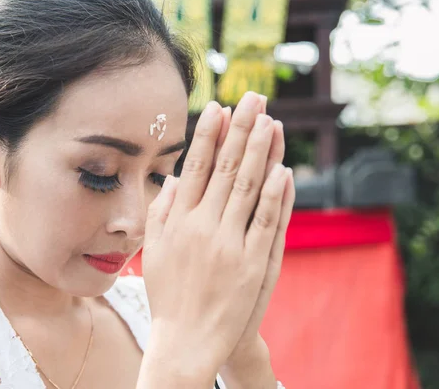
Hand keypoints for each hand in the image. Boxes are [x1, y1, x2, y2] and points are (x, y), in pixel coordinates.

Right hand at [141, 93, 290, 380]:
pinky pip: (265, 222)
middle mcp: (202, 226)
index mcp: (177, 221)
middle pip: (226, 169)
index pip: (196, 167)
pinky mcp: (251, 262)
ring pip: (248, 188)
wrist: (187, 339)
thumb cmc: (168, 294)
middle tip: (253, 99)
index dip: (209, 135)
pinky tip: (284, 168)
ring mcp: (228, 243)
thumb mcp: (154, 251)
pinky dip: (276, 195)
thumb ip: (162, 212)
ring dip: (262, 152)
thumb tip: (175, 179)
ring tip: (271, 121)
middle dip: (241, 130)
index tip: (219, 107)